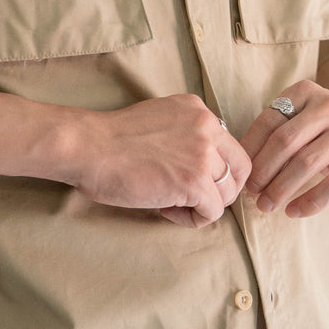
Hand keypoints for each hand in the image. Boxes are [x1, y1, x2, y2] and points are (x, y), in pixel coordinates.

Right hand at [74, 94, 250, 227]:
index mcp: (198, 109)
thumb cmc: (112, 139)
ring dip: (202, 205)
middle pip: (240, 170)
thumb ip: (187, 134)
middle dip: (219, 189)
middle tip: (190, 197)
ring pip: (227, 194)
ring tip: (170, 202)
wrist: (88, 147)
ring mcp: (203, 154)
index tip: (190, 178)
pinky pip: (212, 212)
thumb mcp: (160, 119)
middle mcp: (207, 126)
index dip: (216, 170)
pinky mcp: (194, 181)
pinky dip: (191, 218)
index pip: (230, 146)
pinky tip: (165, 208)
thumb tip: (205, 166)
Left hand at [240, 80, 328, 218]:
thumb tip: (241, 165)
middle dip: (263, 169)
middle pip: (285, 141)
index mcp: (305, 92)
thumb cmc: (321, 131)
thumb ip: (273, 133)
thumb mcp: (299, 120)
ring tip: (266, 205)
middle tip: (251, 191)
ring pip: (306, 163)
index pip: (270, 120)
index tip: (240, 170)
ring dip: (281, 188)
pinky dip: (310, 202)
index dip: (250, 148)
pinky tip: (293, 211)